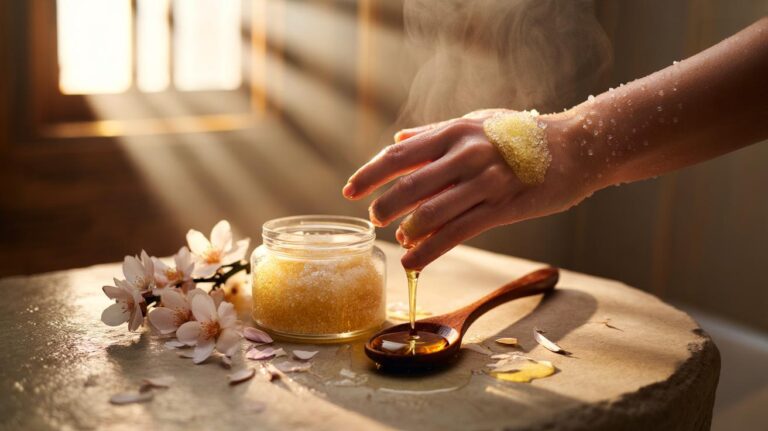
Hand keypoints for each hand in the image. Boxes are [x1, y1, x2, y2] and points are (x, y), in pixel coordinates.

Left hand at [343, 109, 595, 269]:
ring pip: (432, 213)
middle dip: (384, 207)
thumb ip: (434, 134)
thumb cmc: (523, 133)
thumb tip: (397, 141)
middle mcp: (465, 156)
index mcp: (454, 132)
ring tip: (398, 240)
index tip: (349, 190)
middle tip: (374, 218)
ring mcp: (484, 183)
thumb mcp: (476, 122)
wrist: (576, 147)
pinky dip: (430, 250)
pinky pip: (458, 233)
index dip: (370, 174)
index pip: (400, 155)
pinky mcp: (502, 209)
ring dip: (407, 232)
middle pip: (409, 186)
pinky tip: (414, 261)